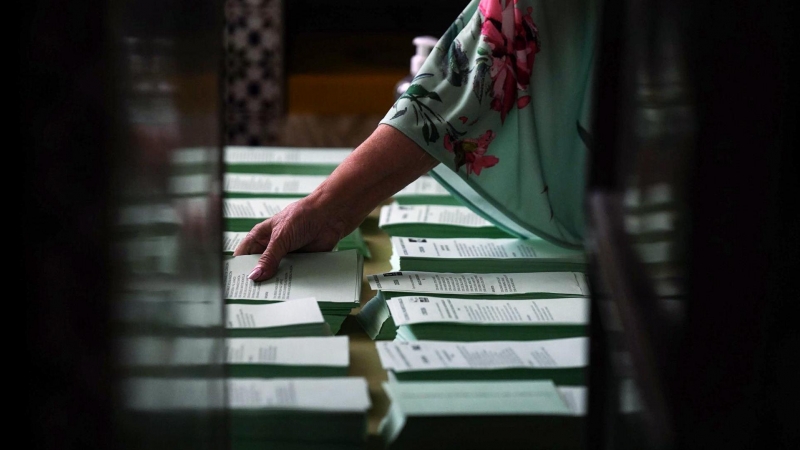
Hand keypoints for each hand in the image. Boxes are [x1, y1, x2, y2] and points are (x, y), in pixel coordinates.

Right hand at [232, 125, 437, 281]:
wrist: (330, 216)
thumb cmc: (302, 217)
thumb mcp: (281, 237)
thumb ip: (269, 257)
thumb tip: (255, 277)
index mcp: (260, 238)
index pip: (243, 257)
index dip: (238, 271)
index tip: (234, 287)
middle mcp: (270, 249)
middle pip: (259, 270)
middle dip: (256, 282)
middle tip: (250, 299)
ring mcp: (285, 257)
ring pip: (275, 276)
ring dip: (274, 285)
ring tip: (268, 302)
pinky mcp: (300, 264)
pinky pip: (293, 277)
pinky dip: (291, 285)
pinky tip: (288, 297)